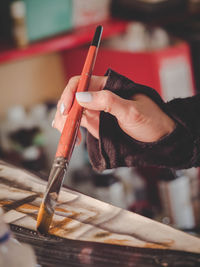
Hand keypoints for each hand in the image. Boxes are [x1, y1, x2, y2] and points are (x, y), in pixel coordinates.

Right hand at [53, 75, 174, 142]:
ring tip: (69, 136)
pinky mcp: (95, 123)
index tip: (66, 108)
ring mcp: (96, 111)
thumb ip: (108, 102)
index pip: (81, 82)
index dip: (70, 93)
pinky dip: (70, 130)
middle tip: (64, 126)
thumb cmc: (151, 120)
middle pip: (73, 98)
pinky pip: (78, 124)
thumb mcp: (131, 111)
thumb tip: (82, 96)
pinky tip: (72, 138)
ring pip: (72, 112)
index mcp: (107, 86)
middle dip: (65, 111)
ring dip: (65, 123)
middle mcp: (98, 96)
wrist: (158, 138)